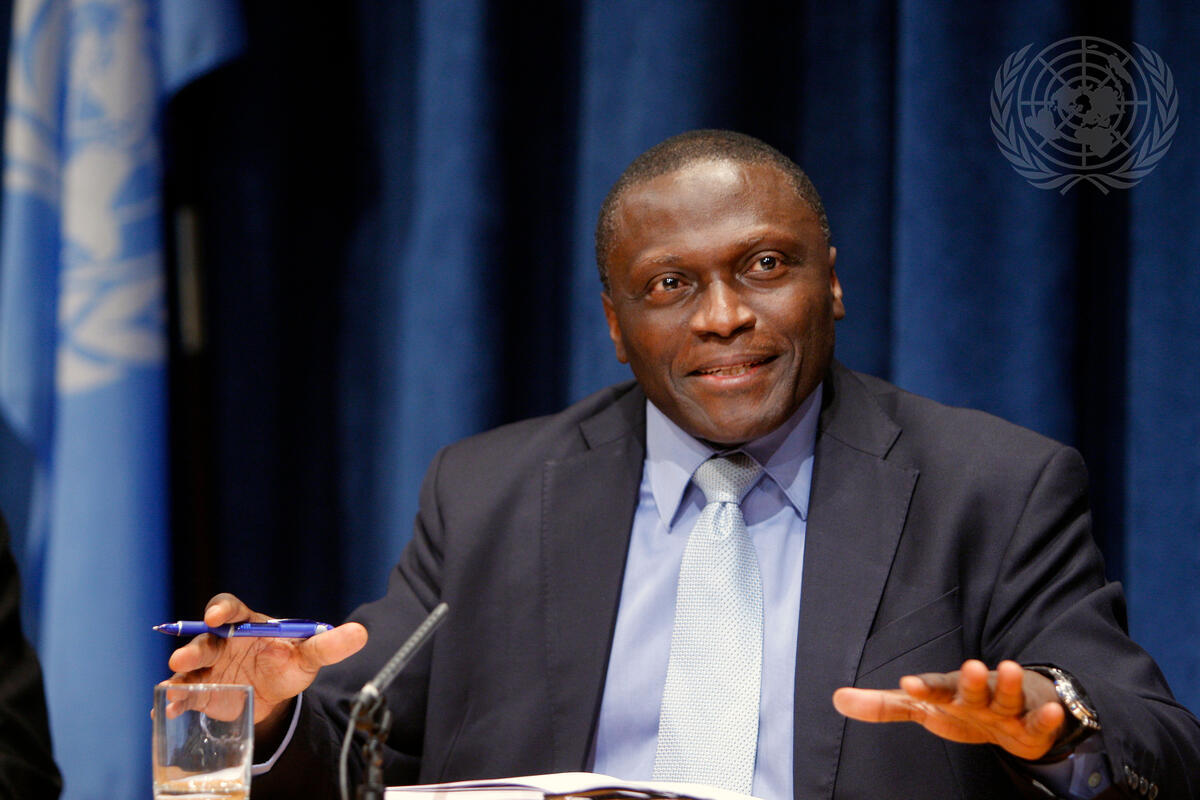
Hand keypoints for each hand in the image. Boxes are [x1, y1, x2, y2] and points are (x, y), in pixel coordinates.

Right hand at [165, 593, 367, 728]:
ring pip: (190, 665)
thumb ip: (330, 645)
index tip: (218, 616)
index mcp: (247, 625)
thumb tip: (361, 633)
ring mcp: (210, 666)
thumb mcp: (309, 656)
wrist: (276, 696)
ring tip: (172, 684)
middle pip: (204, 638)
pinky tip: (168, 707)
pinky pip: (185, 691)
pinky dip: (175, 698)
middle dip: (194, 646)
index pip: (231, 609)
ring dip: (181, 673)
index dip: (222, 609)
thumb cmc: (289, 665)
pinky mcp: (202, 690)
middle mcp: (223, 642)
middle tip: (184, 659)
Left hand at [832, 659, 1066, 759]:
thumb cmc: (960, 708)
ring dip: (1008, 684)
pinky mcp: (1031, 727)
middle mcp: (977, 696)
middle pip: (973, 688)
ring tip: (1010, 667)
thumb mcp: (921, 709)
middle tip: (969, 665)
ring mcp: (1005, 709)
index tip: (907, 684)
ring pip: (1007, 697)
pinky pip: (1039, 723)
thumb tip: (837, 698)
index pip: (934, 689)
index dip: (923, 688)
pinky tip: (1053, 710)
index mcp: (950, 694)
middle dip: (971, 679)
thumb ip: (882, 706)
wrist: (1010, 717)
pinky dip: (1047, 717)